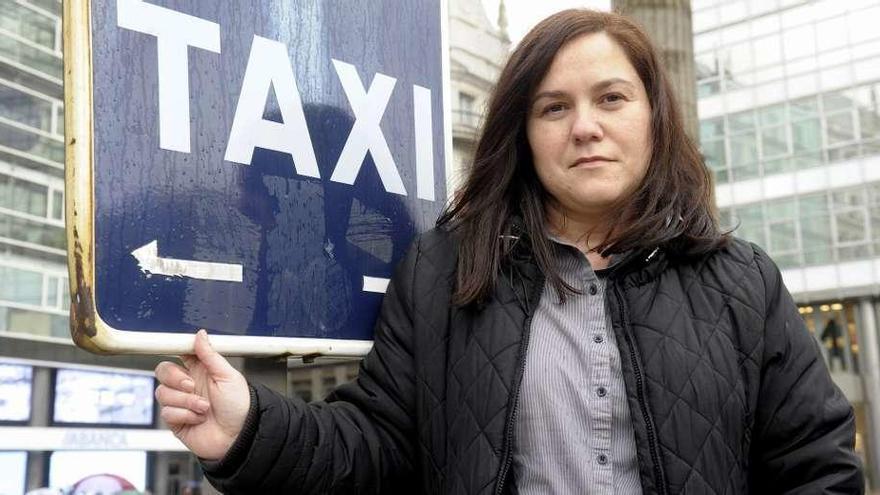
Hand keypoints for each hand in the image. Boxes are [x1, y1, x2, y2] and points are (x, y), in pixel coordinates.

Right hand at [155, 329, 250, 459]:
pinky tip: (199, 419)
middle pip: (163, 371)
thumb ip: (210, 355)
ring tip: (204, 408)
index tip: (176, 351)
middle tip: (192, 386)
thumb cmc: (239, 406)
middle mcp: (188, 385)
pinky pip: (167, 412)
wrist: (239, 436)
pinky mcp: (176, 420)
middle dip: (175, 378)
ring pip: (163, 393)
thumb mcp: (228, 376)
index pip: (180, 354)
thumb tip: (200, 334)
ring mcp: (181, 403)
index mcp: (201, 370)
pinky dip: (184, 415)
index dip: (175, 351)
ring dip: (186, 401)